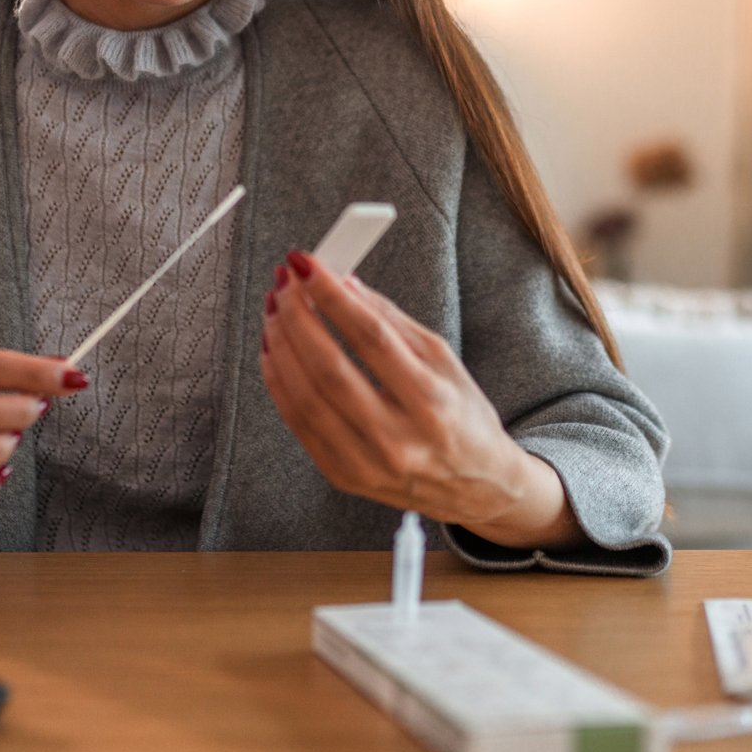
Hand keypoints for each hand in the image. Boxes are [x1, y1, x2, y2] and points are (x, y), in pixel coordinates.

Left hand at [260, 251, 580, 547]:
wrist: (477, 486)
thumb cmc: (462, 415)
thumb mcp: (444, 360)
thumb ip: (392, 321)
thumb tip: (344, 282)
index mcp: (432, 401)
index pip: (371, 338)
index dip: (332, 296)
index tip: (306, 265)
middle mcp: (399, 438)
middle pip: (329, 369)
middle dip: (297, 318)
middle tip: (283, 284)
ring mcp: (367, 464)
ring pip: (305, 398)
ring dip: (281, 346)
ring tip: (275, 310)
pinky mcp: (343, 477)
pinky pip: (298, 424)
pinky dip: (279, 382)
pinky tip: (275, 350)